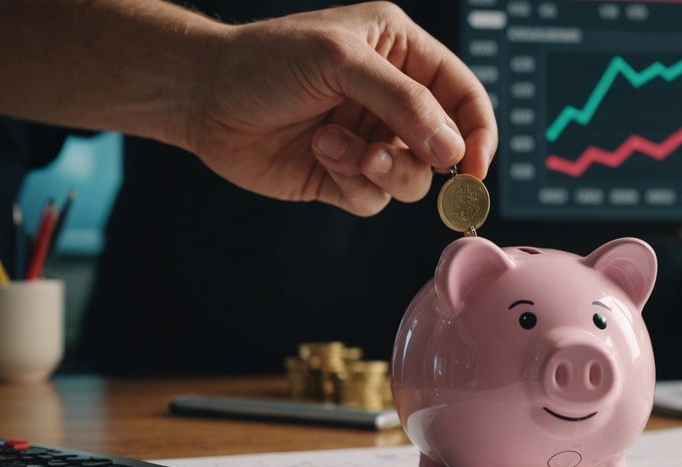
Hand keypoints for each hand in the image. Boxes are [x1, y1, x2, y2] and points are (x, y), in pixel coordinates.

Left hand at [184, 2, 496, 215]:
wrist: (203, 97)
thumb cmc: (266, 61)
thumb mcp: (341, 62)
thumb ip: (405, 103)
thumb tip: (454, 150)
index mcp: (402, 53)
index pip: (463, 95)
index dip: (478, 132)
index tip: (474, 169)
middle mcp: (392, 98)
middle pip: (443, 147)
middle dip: (418, 158)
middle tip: (381, 156)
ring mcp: (369, 139)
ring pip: (411, 179)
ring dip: (379, 170)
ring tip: (337, 146)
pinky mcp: (343, 176)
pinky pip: (374, 198)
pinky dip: (353, 183)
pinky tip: (319, 153)